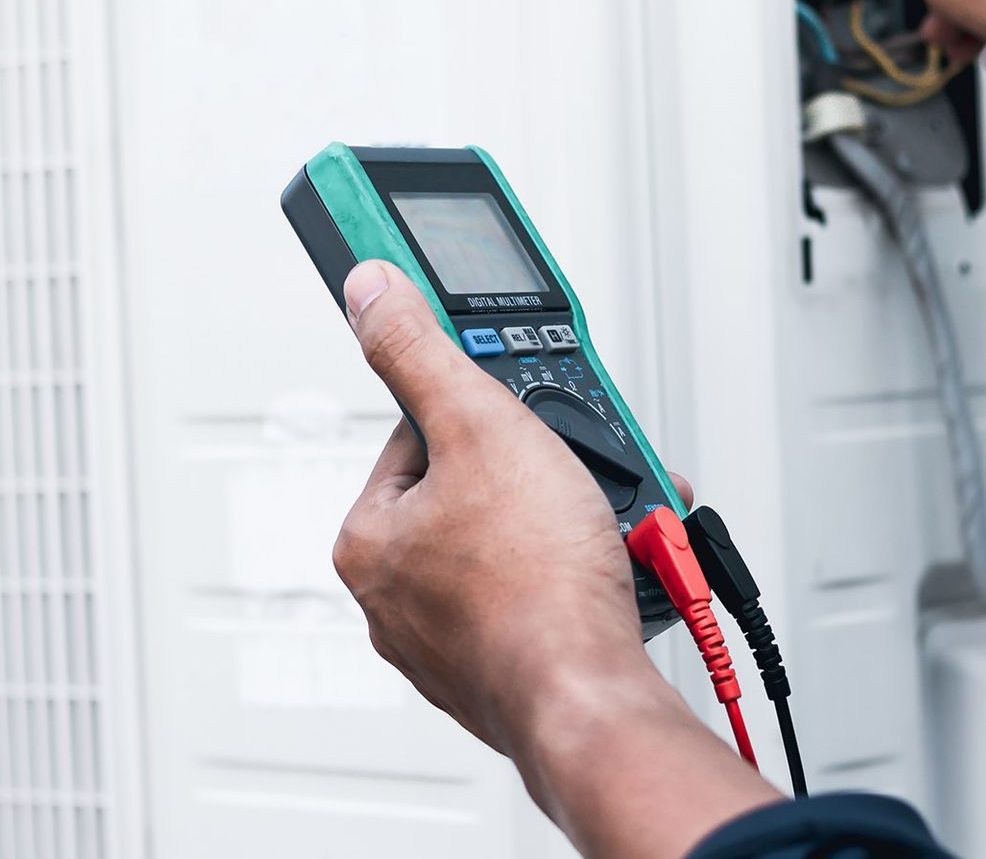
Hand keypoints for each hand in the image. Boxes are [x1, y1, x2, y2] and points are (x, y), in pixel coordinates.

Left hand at [331, 260, 773, 855]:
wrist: (591, 696)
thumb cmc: (536, 584)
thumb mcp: (482, 426)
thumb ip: (422, 351)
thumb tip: (370, 290)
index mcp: (369, 540)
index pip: (420, 435)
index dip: (486, 412)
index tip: (527, 409)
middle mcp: (398, 597)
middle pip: (479, 489)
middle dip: (547, 470)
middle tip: (585, 469)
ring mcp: (453, 640)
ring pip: (522, 543)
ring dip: (577, 518)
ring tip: (614, 518)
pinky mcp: (506, 668)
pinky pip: (548, 594)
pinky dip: (586, 574)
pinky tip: (615, 567)